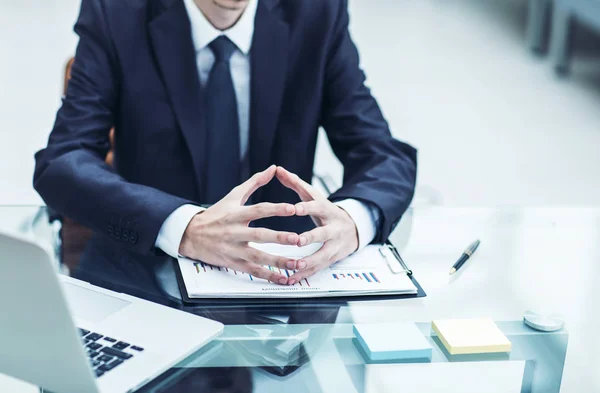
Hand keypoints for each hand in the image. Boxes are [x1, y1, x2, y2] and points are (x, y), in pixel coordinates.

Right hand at [179, 165, 299, 284]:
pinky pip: (253, 271)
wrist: (190, 235)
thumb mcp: (233, 196)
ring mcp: (234, 249)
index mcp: (237, 214)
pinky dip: (269, 276)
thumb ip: (254, 182)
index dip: (276, 209)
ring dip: (280, 261)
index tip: (293, 208)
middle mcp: (235, 232)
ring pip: (259, 257)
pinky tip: (284, 278)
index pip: (259, 210)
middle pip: (260, 235)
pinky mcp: (233, 263)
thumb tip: (274, 168)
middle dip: (280, 238)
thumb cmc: (215, 214)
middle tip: (298, 239)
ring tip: (298, 262)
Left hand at [275, 166, 358, 284]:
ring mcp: (333, 245)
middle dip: (311, 237)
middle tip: (298, 241)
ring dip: (308, 262)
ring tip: (295, 265)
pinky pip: (317, 269)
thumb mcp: (314, 195)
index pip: (316, 207)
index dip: (305, 208)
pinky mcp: (330, 259)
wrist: (352, 228)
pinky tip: (291, 278)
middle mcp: (332, 228)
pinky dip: (304, 274)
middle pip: (323, 233)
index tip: (294, 209)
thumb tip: (278, 169)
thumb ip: (295, 183)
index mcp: (326, 210)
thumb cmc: (326, 210)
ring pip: (322, 255)